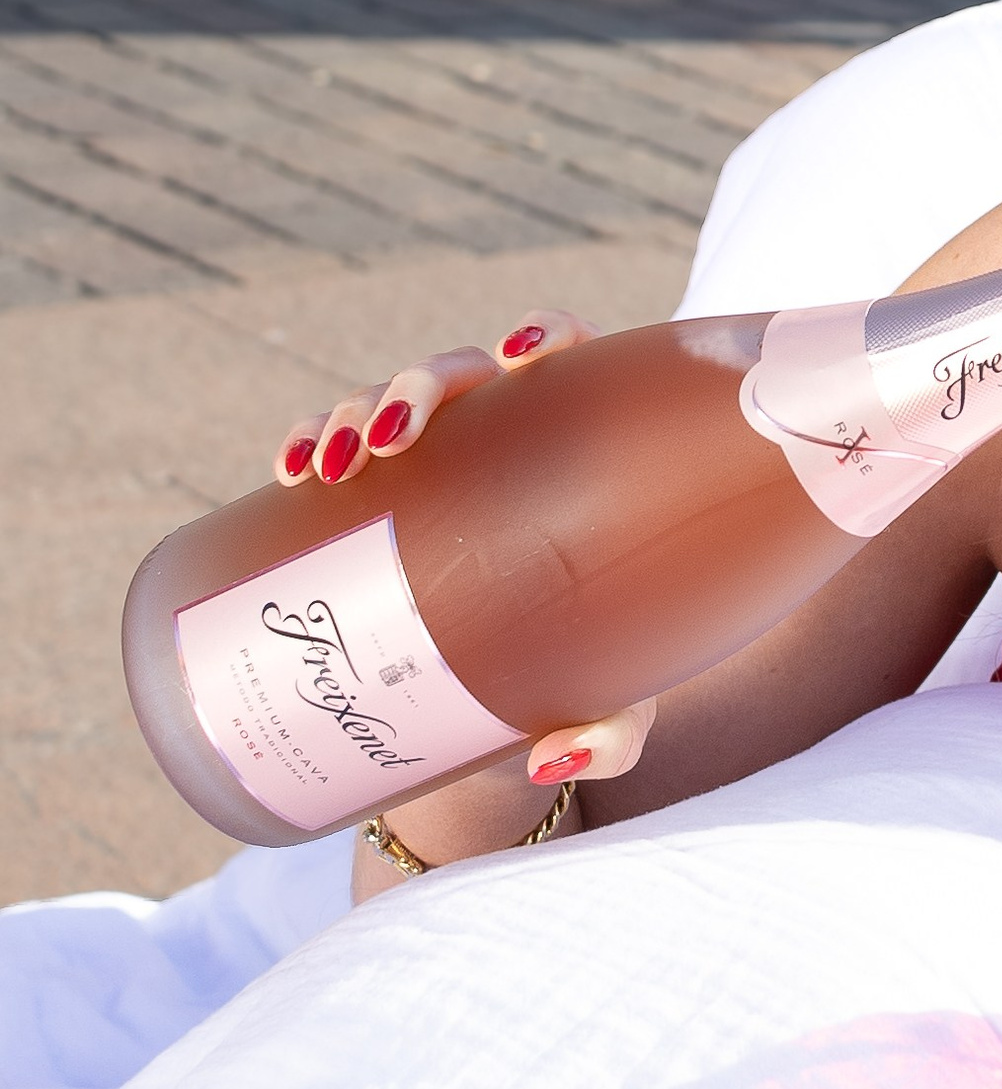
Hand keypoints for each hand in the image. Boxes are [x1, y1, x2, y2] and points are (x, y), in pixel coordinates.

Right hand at [271, 307, 652, 792]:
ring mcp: (445, 457)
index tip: (521, 355)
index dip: (545, 334)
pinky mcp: (390, 495)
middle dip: (418, 386)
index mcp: (587, 440)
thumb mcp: (623, 697)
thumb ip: (617, 732)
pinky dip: (312, 441)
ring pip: (390, 401)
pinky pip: (344, 446)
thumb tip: (558, 754)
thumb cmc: (610, 664)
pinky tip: (290, 470)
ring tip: (326, 464)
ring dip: (351, 412)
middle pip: (464, 373)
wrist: (545, 688)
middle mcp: (512, 432)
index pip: (572, 355)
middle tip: (390, 438)